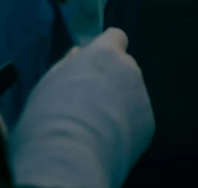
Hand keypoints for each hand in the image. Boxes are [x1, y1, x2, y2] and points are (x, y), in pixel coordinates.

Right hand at [10, 28, 153, 187]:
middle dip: (111, 81)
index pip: (116, 37)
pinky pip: (135, 120)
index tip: (96, 65)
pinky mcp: (148, 123)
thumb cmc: (50, 117)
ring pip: (130, 95)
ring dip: (118, 105)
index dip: (107, 49)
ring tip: (94, 129)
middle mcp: (129, 68)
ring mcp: (141, 95)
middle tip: (88, 105)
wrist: (70, 159)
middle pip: (123, 68)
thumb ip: (69, 64)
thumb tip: (79, 53)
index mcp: (104, 53)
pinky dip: (125, 128)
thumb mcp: (50, 82)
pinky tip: (105, 143)